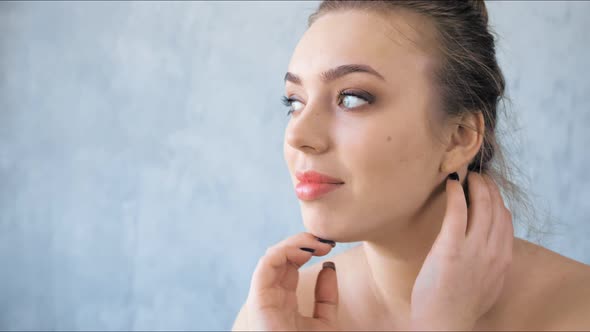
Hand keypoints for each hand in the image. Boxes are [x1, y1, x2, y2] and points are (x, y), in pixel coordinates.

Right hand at [246, 232, 339, 330]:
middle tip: (326, 240)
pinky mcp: (258, 300)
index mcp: (283, 302)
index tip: (330, 246)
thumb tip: (329, 267)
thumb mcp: (326, 322)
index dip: (308, 250)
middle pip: (280, 257)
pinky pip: (265, 266)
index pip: (290, 265)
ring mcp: (263, 298)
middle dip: (302, 242)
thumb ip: (326, 297)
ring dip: (294, 243)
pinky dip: (283, 251)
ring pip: (272, 256)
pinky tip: (305, 251)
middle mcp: (270, 297)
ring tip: (317, 243)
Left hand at [410, 172, 513, 330]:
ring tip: (466, 175)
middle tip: (478, 176)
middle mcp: (493, 251)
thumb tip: (488, 248)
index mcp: (503, 259)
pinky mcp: (451, 248)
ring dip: (475, 185)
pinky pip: (457, 212)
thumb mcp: (489, 284)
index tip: (489, 190)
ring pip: (481, 205)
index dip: (498, 200)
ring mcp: (473, 249)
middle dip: (488, 187)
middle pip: (497, 208)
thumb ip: (492, 264)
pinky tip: (451, 183)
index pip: (506, 220)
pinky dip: (455, 193)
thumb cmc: (460, 306)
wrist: (445, 324)